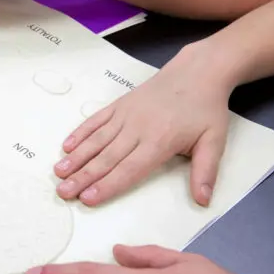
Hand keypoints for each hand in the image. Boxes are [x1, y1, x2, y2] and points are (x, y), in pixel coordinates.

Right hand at [54, 44, 232, 206]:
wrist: (196, 72)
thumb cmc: (205, 109)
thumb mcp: (214, 141)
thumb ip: (205, 172)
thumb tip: (202, 200)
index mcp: (160, 142)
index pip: (128, 169)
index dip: (107, 185)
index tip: (87, 199)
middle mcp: (137, 129)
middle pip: (106, 158)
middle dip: (82, 177)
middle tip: (63, 192)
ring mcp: (125, 115)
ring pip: (96, 140)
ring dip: (76, 157)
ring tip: (58, 172)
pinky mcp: (119, 105)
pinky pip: (95, 121)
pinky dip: (80, 133)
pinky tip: (66, 147)